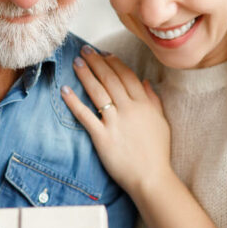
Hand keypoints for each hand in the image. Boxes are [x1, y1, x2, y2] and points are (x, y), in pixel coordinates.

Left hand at [60, 45, 173, 198]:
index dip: (114, 62)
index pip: (127, 76)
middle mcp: (129, 109)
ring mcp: (115, 122)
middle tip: (85, 50)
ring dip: (86, 74)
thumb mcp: (161, 122)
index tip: (104, 53)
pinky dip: (74, 102)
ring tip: (76, 62)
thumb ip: (153, 100)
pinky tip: (65, 91)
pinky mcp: (102, 137)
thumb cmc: (157, 152)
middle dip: (97, 62)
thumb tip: (145, 82)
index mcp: (144, 104)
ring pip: (98, 91)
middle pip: (110, 79)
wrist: (151, 177)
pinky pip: (85, 115)